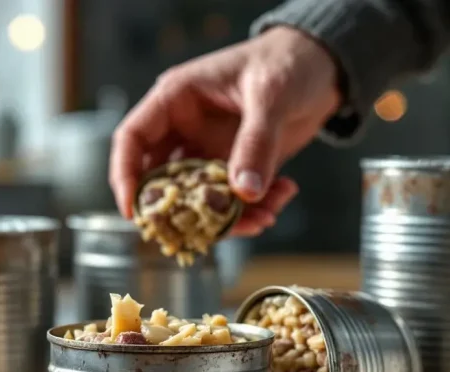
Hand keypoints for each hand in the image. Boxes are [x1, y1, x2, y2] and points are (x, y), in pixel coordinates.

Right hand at [109, 26, 340, 235]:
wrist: (323, 65)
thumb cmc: (288, 62)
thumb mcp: (271, 95)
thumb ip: (256, 143)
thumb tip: (244, 191)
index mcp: (176, 100)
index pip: (132, 139)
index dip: (125, 176)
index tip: (133, 212)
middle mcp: (184, 129)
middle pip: (160, 180)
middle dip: (180, 211)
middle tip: (201, 232)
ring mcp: (208, 151)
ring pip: (198, 198)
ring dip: (227, 217)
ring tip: (264, 217)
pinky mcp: (233, 167)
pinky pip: (232, 199)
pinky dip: (256, 207)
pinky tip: (284, 194)